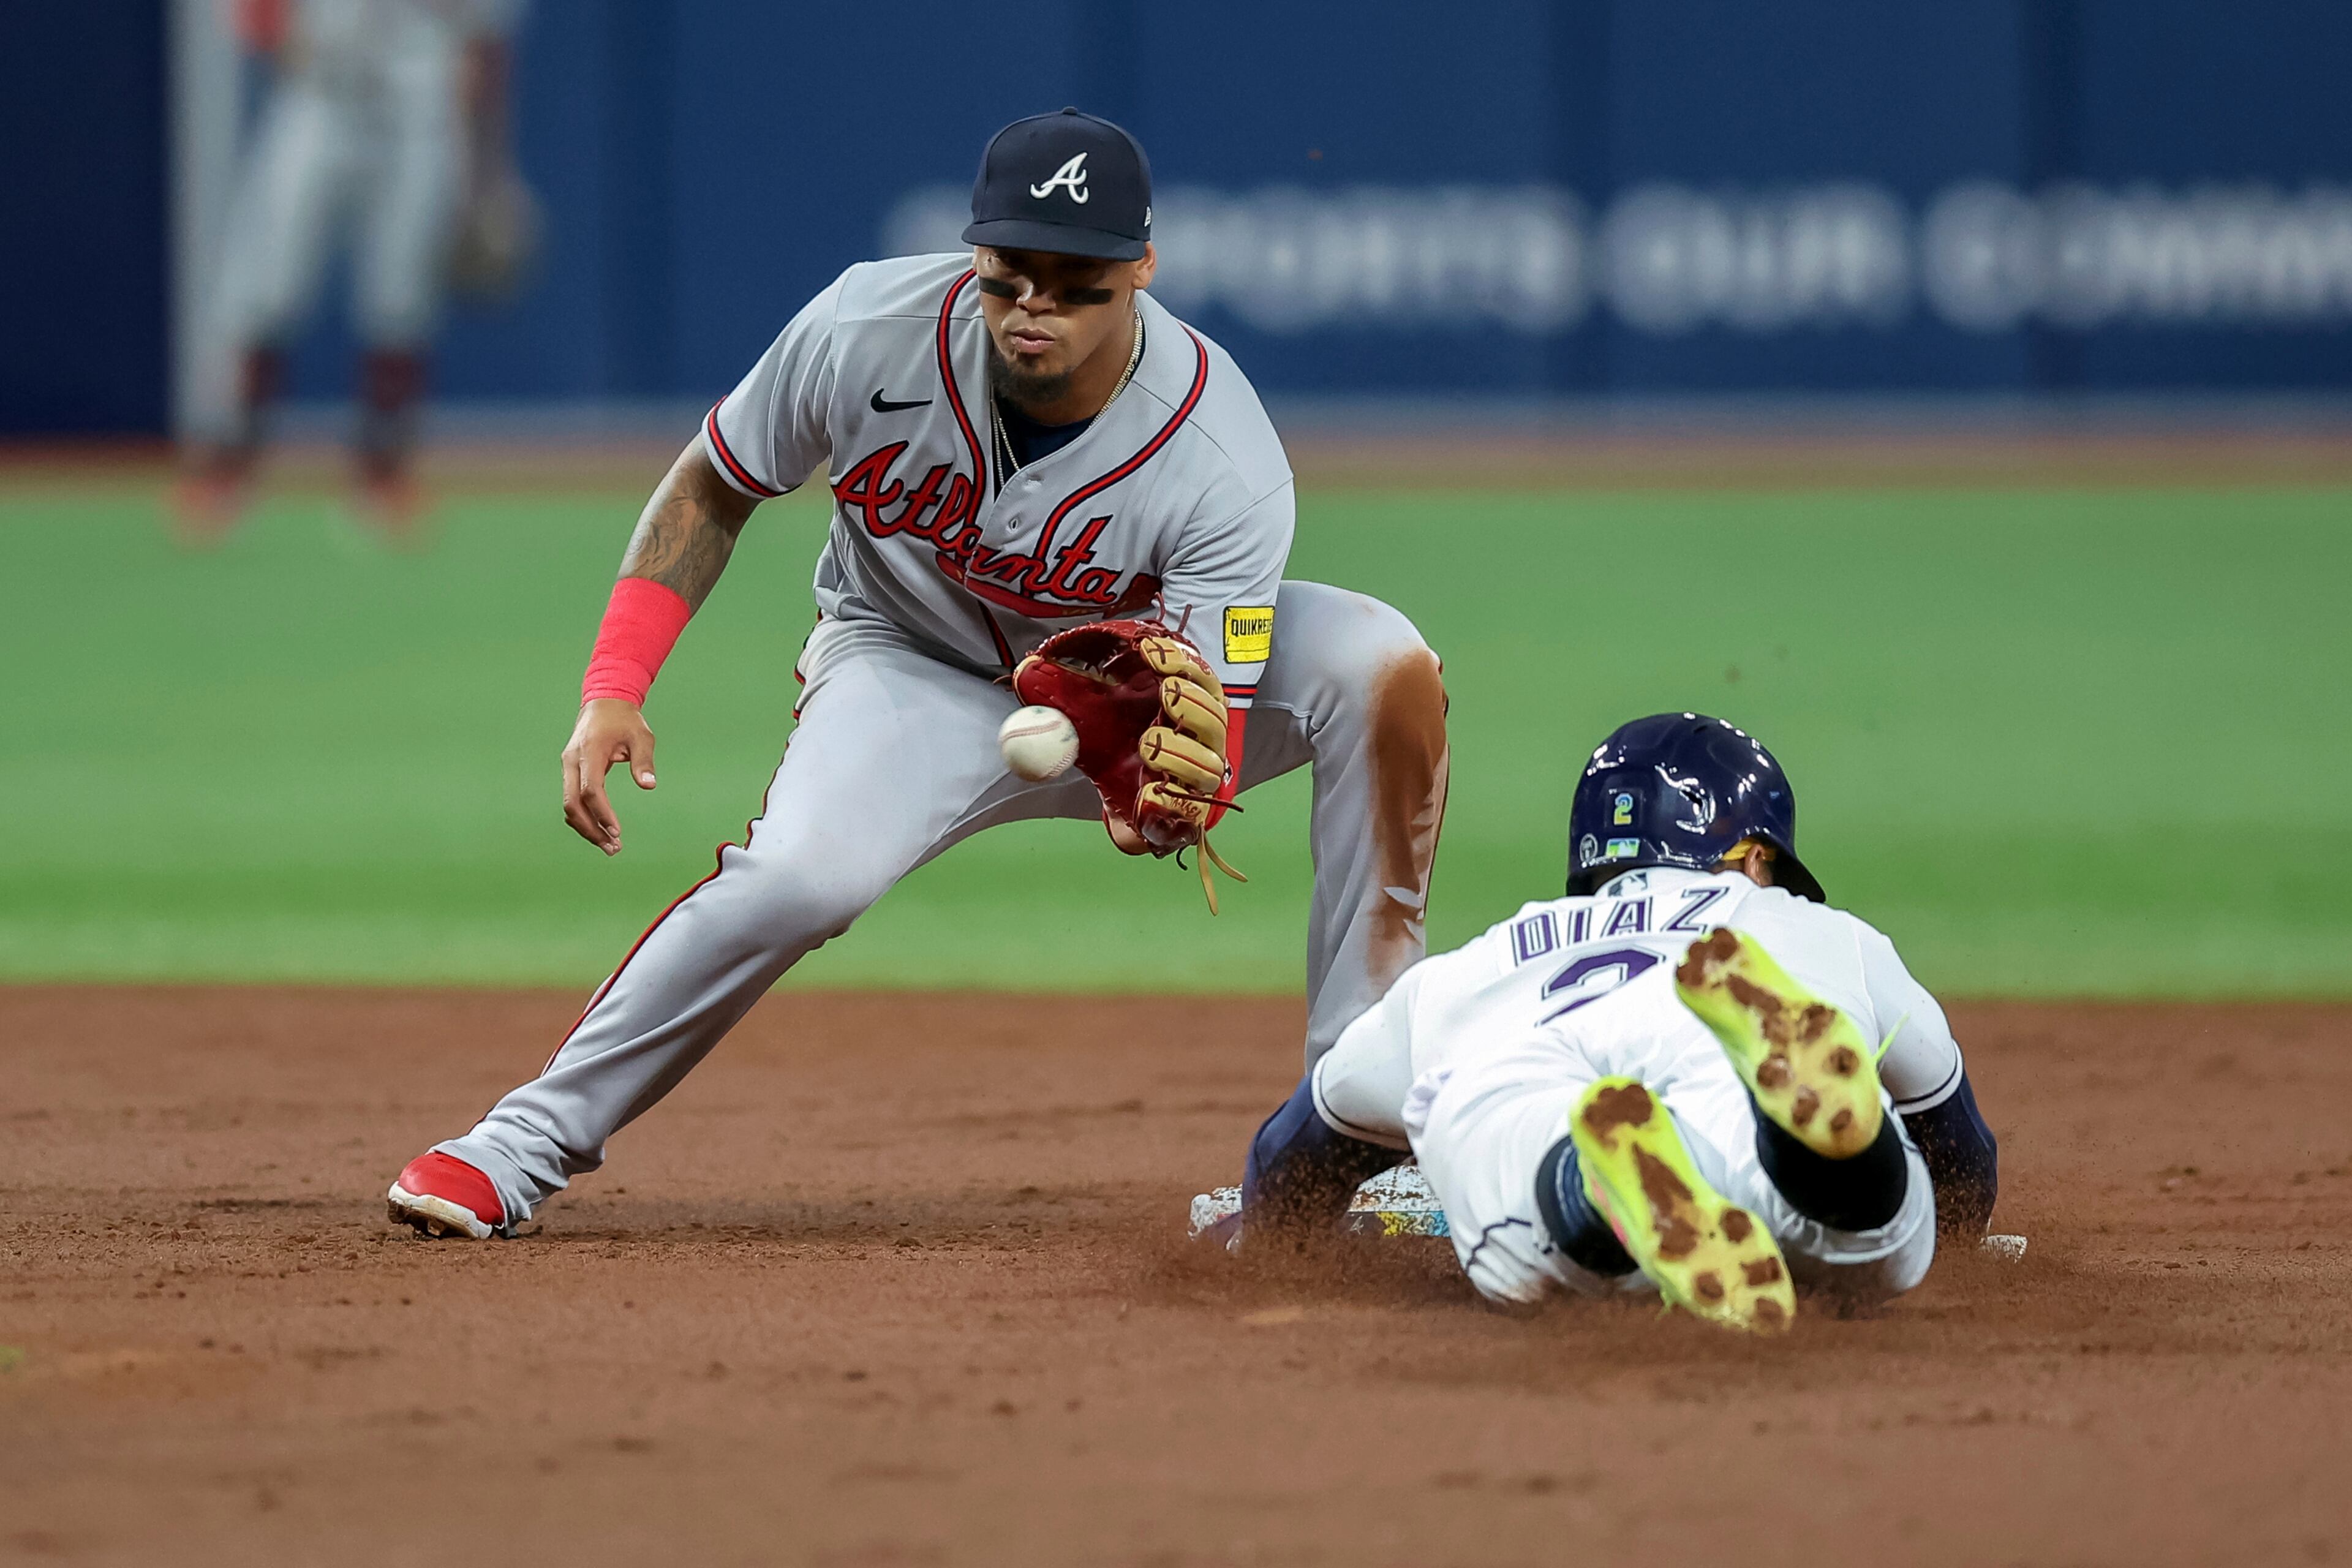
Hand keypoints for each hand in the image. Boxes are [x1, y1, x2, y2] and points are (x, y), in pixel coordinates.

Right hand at [562, 699, 656, 854]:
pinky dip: (584, 817)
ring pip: (570, 805)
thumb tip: (648, 784)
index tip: (617, 831)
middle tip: (613, 848)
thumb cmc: (624, 720)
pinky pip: (573, 799)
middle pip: (573, 804)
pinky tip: (600, 829)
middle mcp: (572, 761)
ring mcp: (568, 767)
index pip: (591, 790)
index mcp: (589, 752)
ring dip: (586, 827)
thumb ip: (643, 760)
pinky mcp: (571, 771)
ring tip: (609, 845)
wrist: (604, 703)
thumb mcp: (641, 736)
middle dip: (591, 829)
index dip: (602, 813)